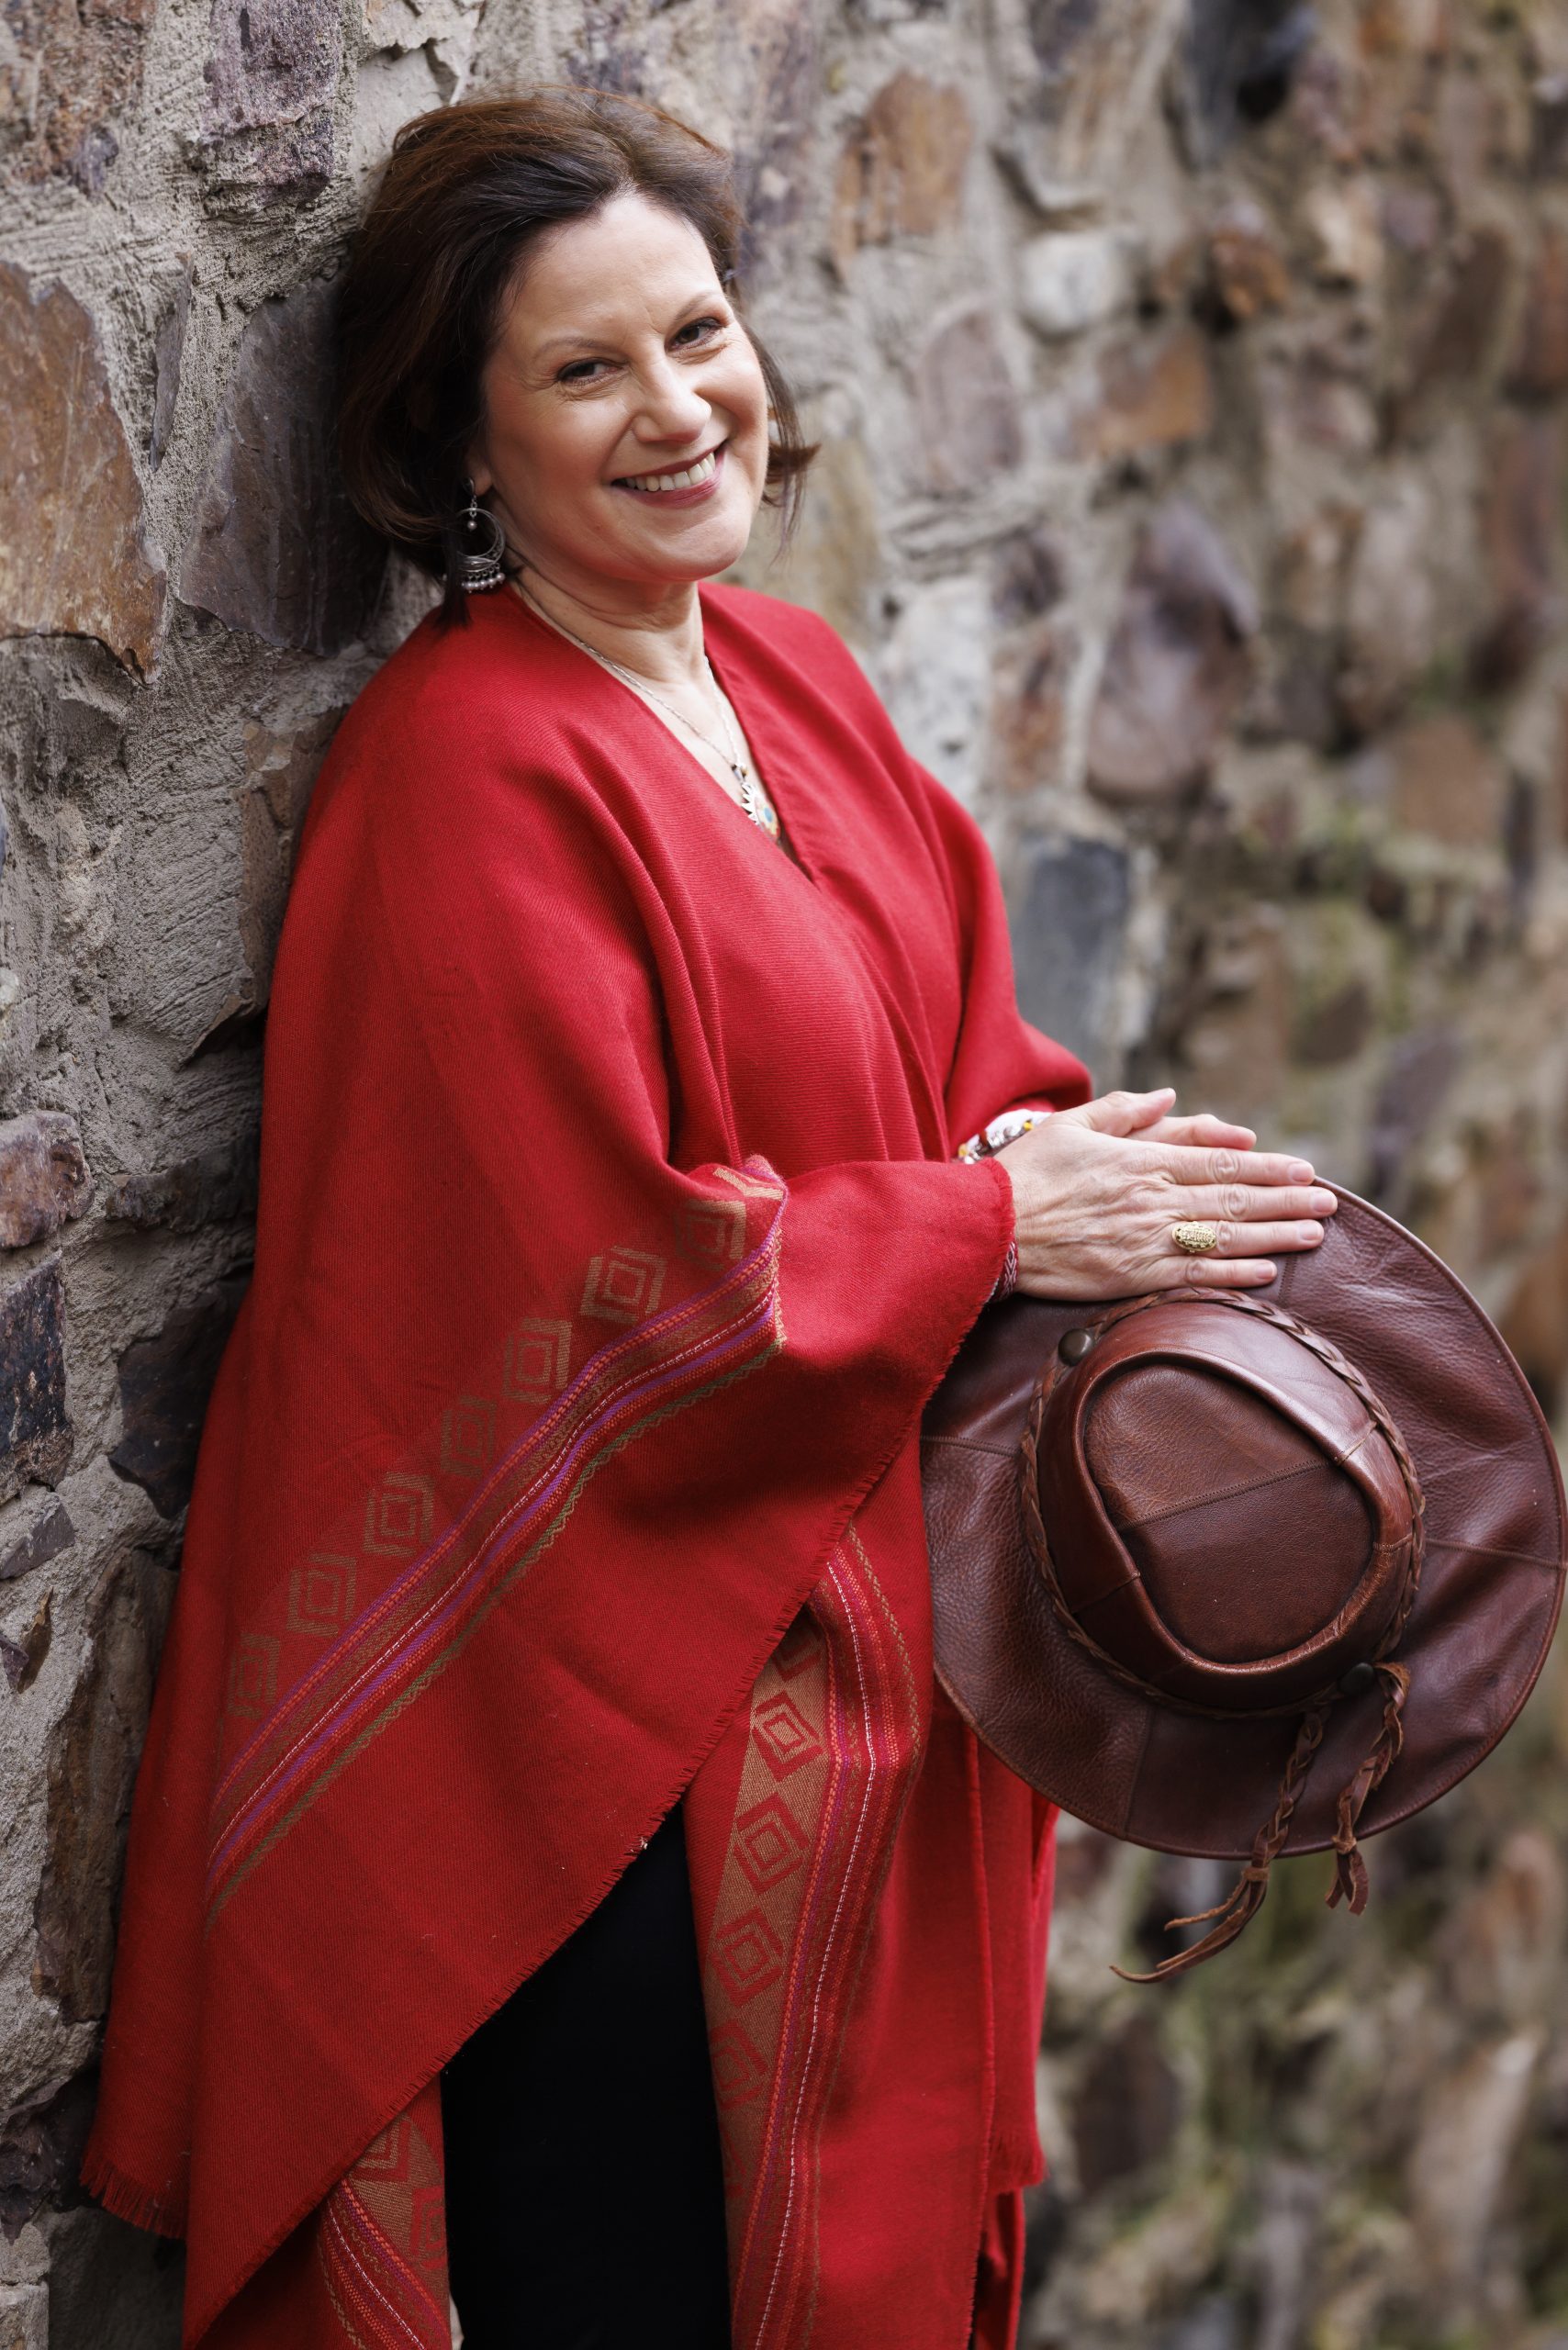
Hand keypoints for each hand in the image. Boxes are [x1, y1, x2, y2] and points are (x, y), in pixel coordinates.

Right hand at [996, 1088, 1336, 1299]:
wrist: (987, 1230)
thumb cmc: (1024, 1175)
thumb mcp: (1070, 1125)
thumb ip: (1123, 1110)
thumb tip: (1169, 1096)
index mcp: (1141, 1161)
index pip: (1220, 1163)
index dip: (1268, 1167)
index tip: (1305, 1169)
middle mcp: (1152, 1200)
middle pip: (1234, 1200)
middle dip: (1287, 1201)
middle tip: (1328, 1202)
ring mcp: (1146, 1241)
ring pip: (1225, 1238)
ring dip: (1275, 1236)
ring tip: (1314, 1234)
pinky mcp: (1133, 1277)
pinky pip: (1195, 1275)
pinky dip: (1234, 1273)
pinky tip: (1266, 1271)